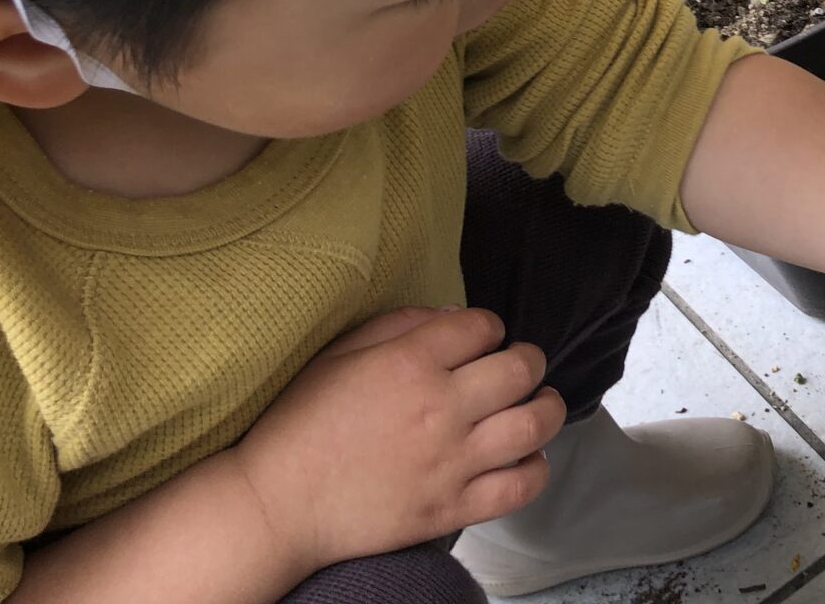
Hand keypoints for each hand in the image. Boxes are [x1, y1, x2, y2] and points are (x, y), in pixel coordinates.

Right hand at [233, 307, 564, 574]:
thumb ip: (400, 324)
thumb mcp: (340, 353)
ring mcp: (451, 461)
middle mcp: (440, 407)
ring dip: (547, 407)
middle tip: (518, 368)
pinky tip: (527, 457)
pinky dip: (536, 468)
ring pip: (535, 424)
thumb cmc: (301, 423)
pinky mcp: (452, 507)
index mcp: (410, 362)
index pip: (483, 327)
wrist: (277, 505)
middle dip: (528, 360)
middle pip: (521, 369)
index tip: (480, 340)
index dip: (488, 328)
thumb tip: (454, 316)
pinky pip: (520, 486)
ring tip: (539, 404)